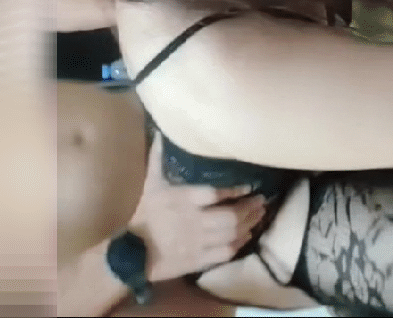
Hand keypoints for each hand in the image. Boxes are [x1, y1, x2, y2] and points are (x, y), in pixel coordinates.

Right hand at [129, 133, 265, 281]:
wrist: (131, 251)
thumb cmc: (142, 213)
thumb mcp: (149, 183)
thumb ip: (157, 158)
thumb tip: (159, 131)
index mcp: (183, 200)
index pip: (215, 194)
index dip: (235, 190)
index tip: (250, 186)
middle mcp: (194, 221)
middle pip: (230, 216)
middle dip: (249, 209)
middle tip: (262, 201)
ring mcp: (197, 243)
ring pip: (231, 235)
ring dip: (249, 224)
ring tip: (260, 215)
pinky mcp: (197, 261)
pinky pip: (225, 253)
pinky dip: (240, 244)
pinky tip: (247, 236)